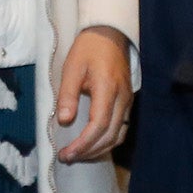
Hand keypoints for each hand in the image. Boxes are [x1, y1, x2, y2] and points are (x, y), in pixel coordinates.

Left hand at [55, 24, 133, 163]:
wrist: (109, 34)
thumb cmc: (88, 49)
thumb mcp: (72, 68)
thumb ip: (68, 95)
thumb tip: (64, 121)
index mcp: (107, 89)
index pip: (98, 125)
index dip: (83, 144)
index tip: (66, 153)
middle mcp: (122, 98)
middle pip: (110, 135)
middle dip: (89, 151)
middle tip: (68, 158)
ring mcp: (127, 101)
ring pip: (118, 135)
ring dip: (99, 149)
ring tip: (79, 154)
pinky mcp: (127, 101)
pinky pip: (121, 128)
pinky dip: (107, 141)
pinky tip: (93, 143)